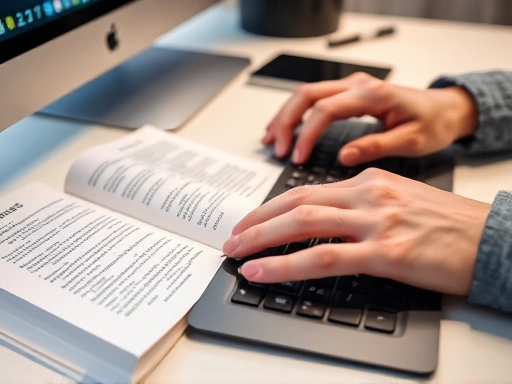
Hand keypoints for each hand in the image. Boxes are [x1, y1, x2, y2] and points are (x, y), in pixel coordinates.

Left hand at [223, 169, 489, 294]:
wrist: (492, 238)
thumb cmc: (447, 225)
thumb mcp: (399, 200)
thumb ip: (361, 205)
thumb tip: (325, 221)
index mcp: (370, 180)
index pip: (308, 189)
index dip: (272, 206)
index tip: (252, 220)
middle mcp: (368, 194)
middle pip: (297, 201)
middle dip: (257, 220)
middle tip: (232, 235)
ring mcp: (375, 221)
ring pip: (303, 222)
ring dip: (261, 237)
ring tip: (235, 251)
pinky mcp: (385, 252)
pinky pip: (323, 257)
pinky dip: (286, 264)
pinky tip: (262, 271)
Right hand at [263, 72, 478, 165]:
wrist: (445, 109)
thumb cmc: (432, 123)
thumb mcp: (411, 140)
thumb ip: (376, 146)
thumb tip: (344, 156)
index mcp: (371, 95)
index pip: (325, 108)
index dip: (307, 133)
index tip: (298, 157)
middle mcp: (357, 85)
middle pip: (306, 95)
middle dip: (286, 121)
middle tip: (277, 149)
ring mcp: (351, 87)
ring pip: (305, 93)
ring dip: (285, 116)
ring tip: (270, 139)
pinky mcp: (349, 94)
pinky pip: (313, 98)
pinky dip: (295, 113)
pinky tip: (285, 127)